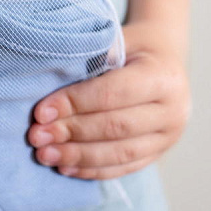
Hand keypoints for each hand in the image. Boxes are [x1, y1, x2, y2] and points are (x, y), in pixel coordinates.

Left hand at [28, 23, 189, 179]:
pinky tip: (65, 167)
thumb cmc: (134, 48)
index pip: (112, 94)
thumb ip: (92, 57)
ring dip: (77, 156)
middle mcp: (174, 110)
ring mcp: (169, 136)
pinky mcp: (159, 153)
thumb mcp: (118, 40)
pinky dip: (91, 170)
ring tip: (44, 154)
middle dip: (71, 133)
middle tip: (37, 136)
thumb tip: (52, 77)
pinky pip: (123, 168)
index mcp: (164, 77)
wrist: (164, 60)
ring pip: (119, 153)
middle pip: (115, 127)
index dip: (74, 104)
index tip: (41, 111)